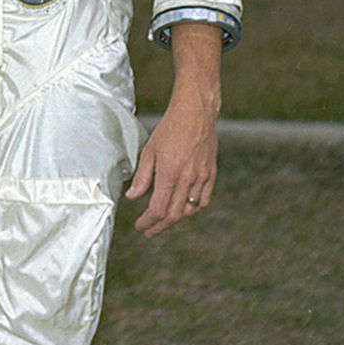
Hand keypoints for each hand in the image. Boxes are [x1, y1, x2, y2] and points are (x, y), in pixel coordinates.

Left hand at [126, 100, 217, 235]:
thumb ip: (142, 177)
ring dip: (176, 219)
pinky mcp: (211, 173)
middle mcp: (188, 179)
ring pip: (190, 210)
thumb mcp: (149, 151)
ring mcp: (202, 178)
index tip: (140, 226)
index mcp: (170, 174)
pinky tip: (185, 209)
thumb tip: (132, 196)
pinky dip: (193, 209)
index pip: (158, 209)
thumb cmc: (170, 129)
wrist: (195, 113)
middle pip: (174, 215)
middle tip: (149, 231)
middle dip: (159, 226)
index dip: (148, 222)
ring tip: (164, 220)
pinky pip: (204, 199)